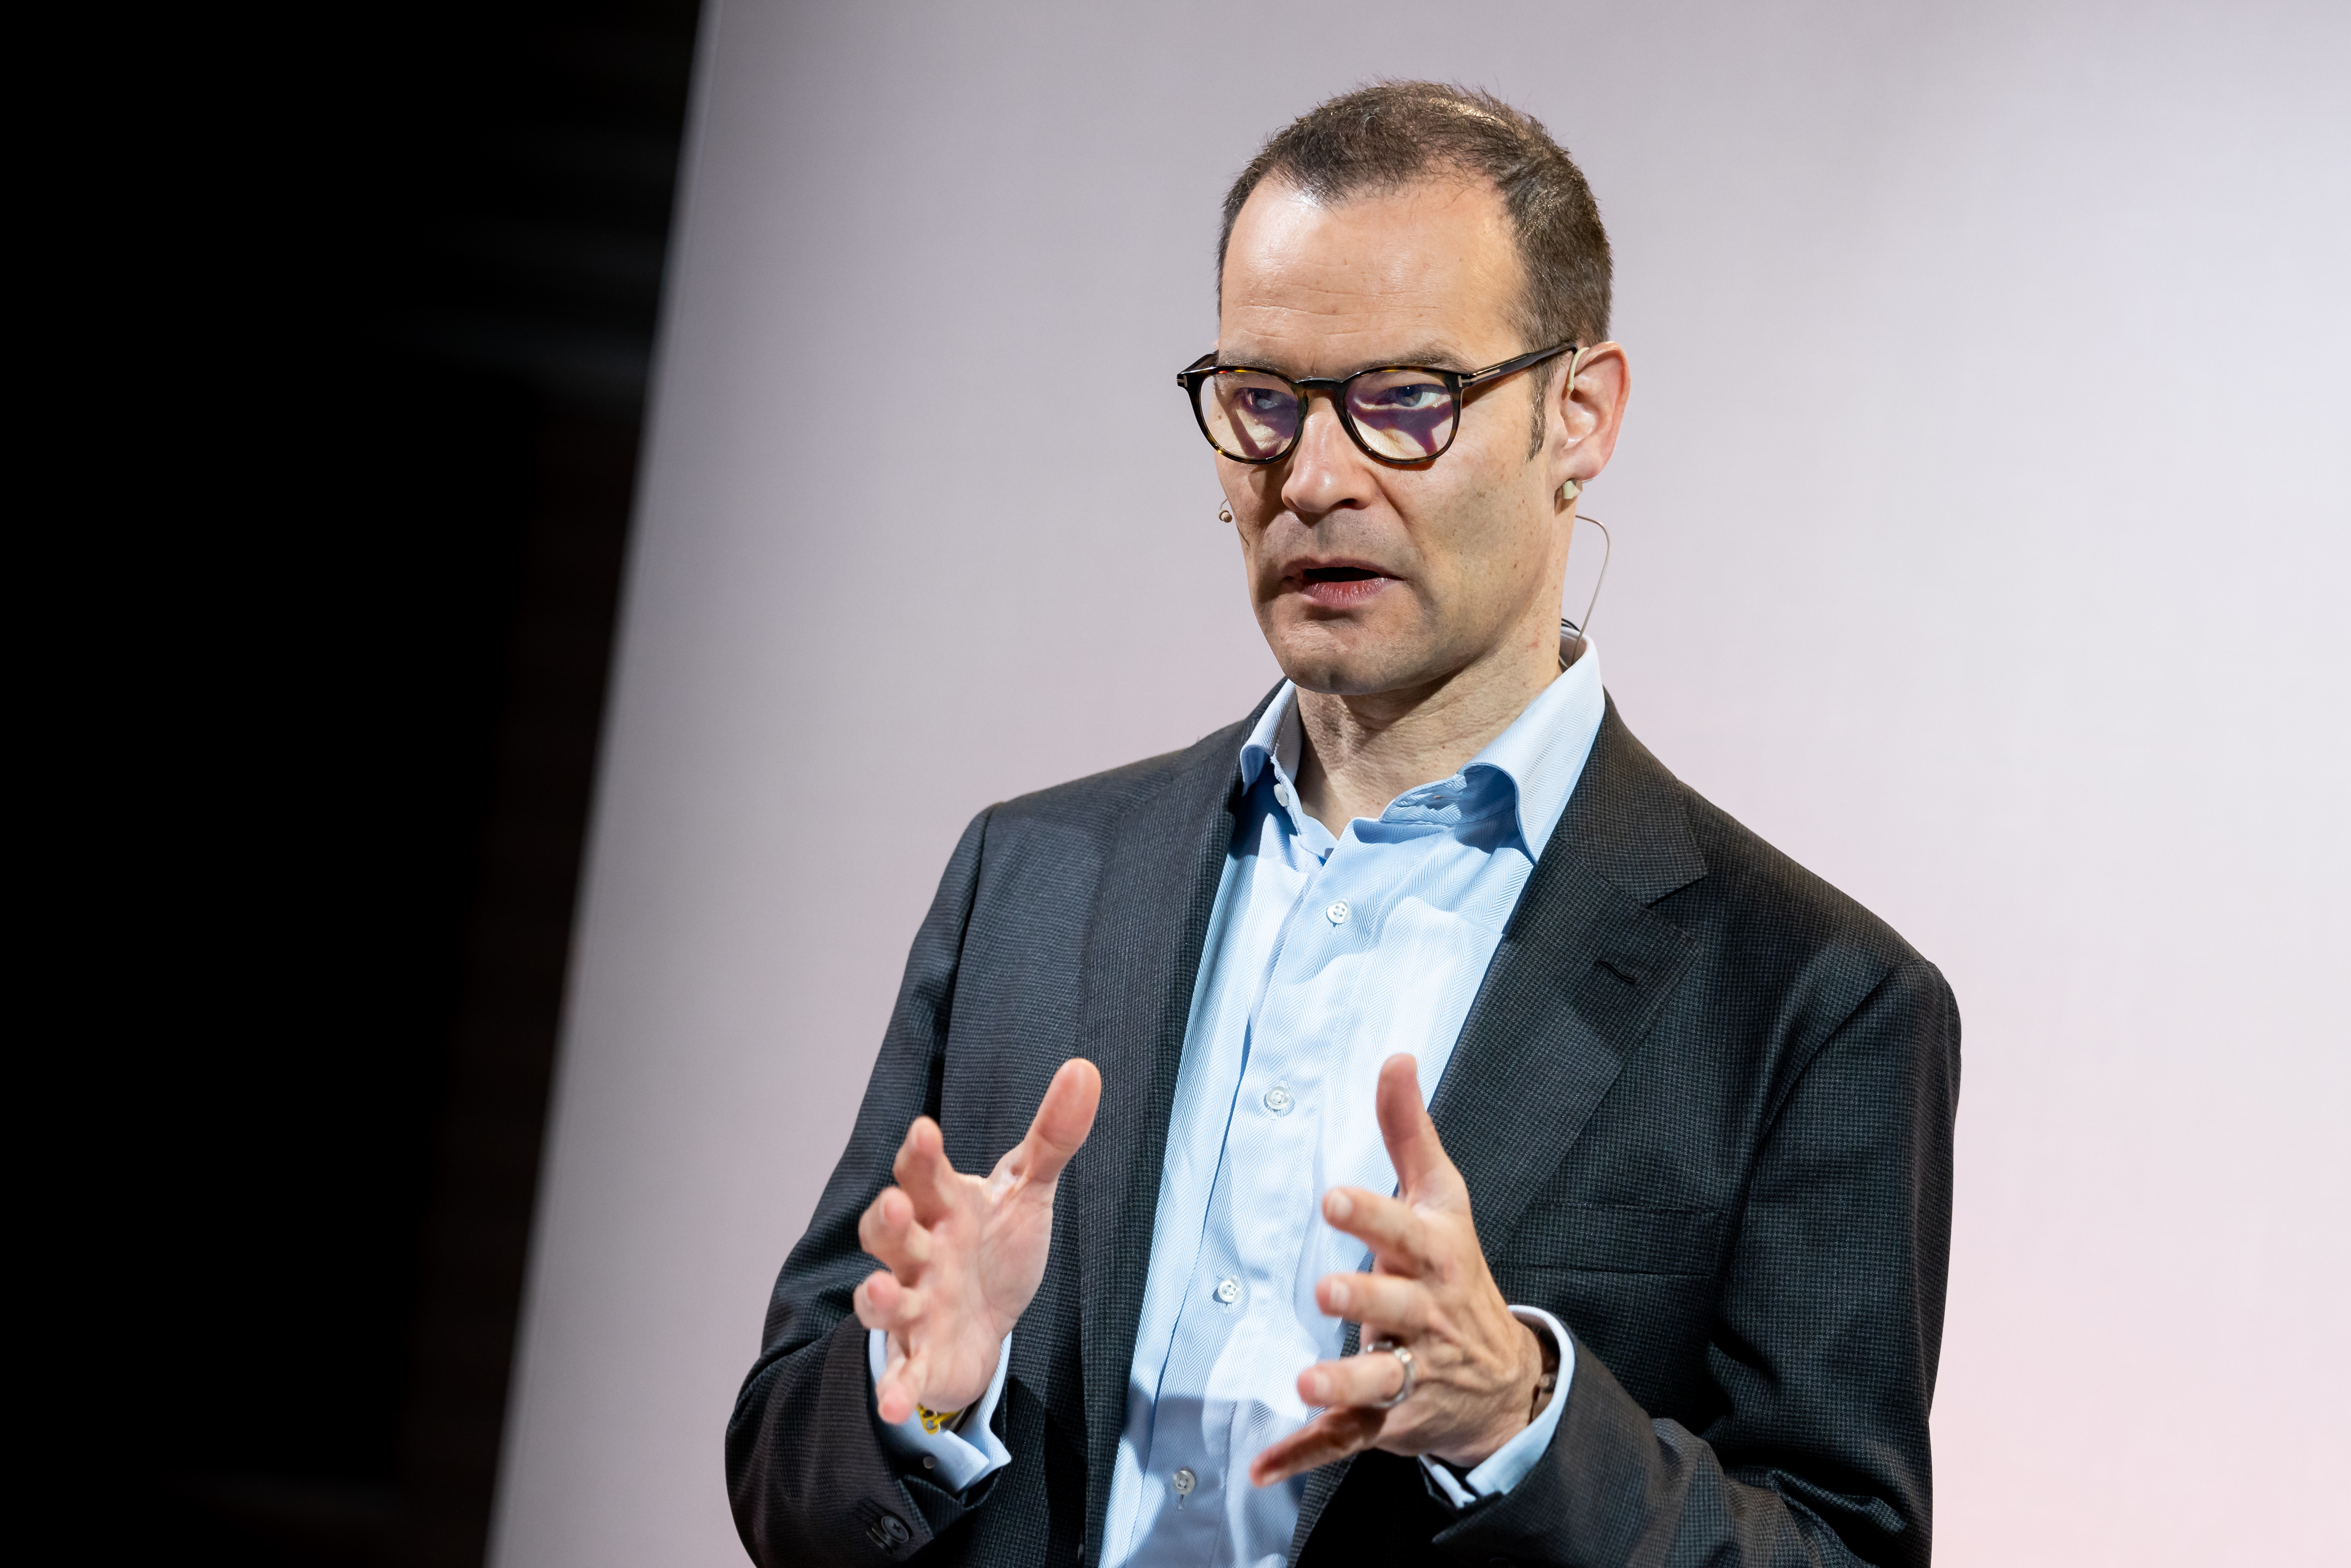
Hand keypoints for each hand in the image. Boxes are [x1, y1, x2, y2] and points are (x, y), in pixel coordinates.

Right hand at [853, 1057, 1100, 1424]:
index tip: (925, 1130)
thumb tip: (1085, 1068)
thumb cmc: (995, 1248)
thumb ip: (1052, 1136)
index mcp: (944, 1208)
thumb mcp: (1028, 1192)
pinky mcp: (920, 1356)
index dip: (922, 1154)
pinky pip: (903, 1373)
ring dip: (876, 1295)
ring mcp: (915, 1307)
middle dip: (887, 1220)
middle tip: (895, 1204)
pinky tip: (893, 1404)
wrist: (986, 1323)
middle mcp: (920, 1255)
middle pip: (890, 1233)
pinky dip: (895, 1388)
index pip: (924, 1175)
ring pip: (883, 1299)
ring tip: (878, 1289)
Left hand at [1249, 1053, 1548, 1486]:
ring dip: (1342, 1385)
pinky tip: (1260, 1464)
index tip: (1334, 1197)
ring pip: (1376, 1384)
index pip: (1405, 1233)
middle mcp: (1424, 1318)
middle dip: (1364, 1300)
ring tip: (1305, 1383)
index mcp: (1435, 1258)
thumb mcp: (1443, 1199)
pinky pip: (1342, 1442)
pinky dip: (1302, 1455)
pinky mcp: (1384, 1424)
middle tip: (1327, 1290)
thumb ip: (1410, 1131)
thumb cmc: (1455, 1272)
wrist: (1501, 1379)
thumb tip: (1395, 1056)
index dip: (1372, 1215)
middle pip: (1395, 1310)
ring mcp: (1407, 1375)